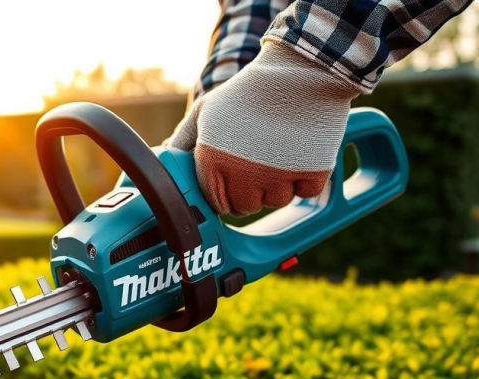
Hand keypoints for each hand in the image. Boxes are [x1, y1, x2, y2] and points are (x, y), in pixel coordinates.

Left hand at [167, 41, 360, 215]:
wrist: (297, 70)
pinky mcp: (312, 172)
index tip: (232, 181)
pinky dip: (305, 179)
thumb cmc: (247, 91)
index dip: (225, 194)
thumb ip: (183, 140)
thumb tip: (167, 159)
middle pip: (246, 207)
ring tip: (278, 158)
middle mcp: (244, 175)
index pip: (217, 203)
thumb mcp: (204, 110)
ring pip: (276, 201)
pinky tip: (299, 156)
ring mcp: (279, 176)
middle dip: (250, 192)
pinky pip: (305, 192)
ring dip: (278, 187)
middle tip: (256, 170)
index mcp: (214, 163)